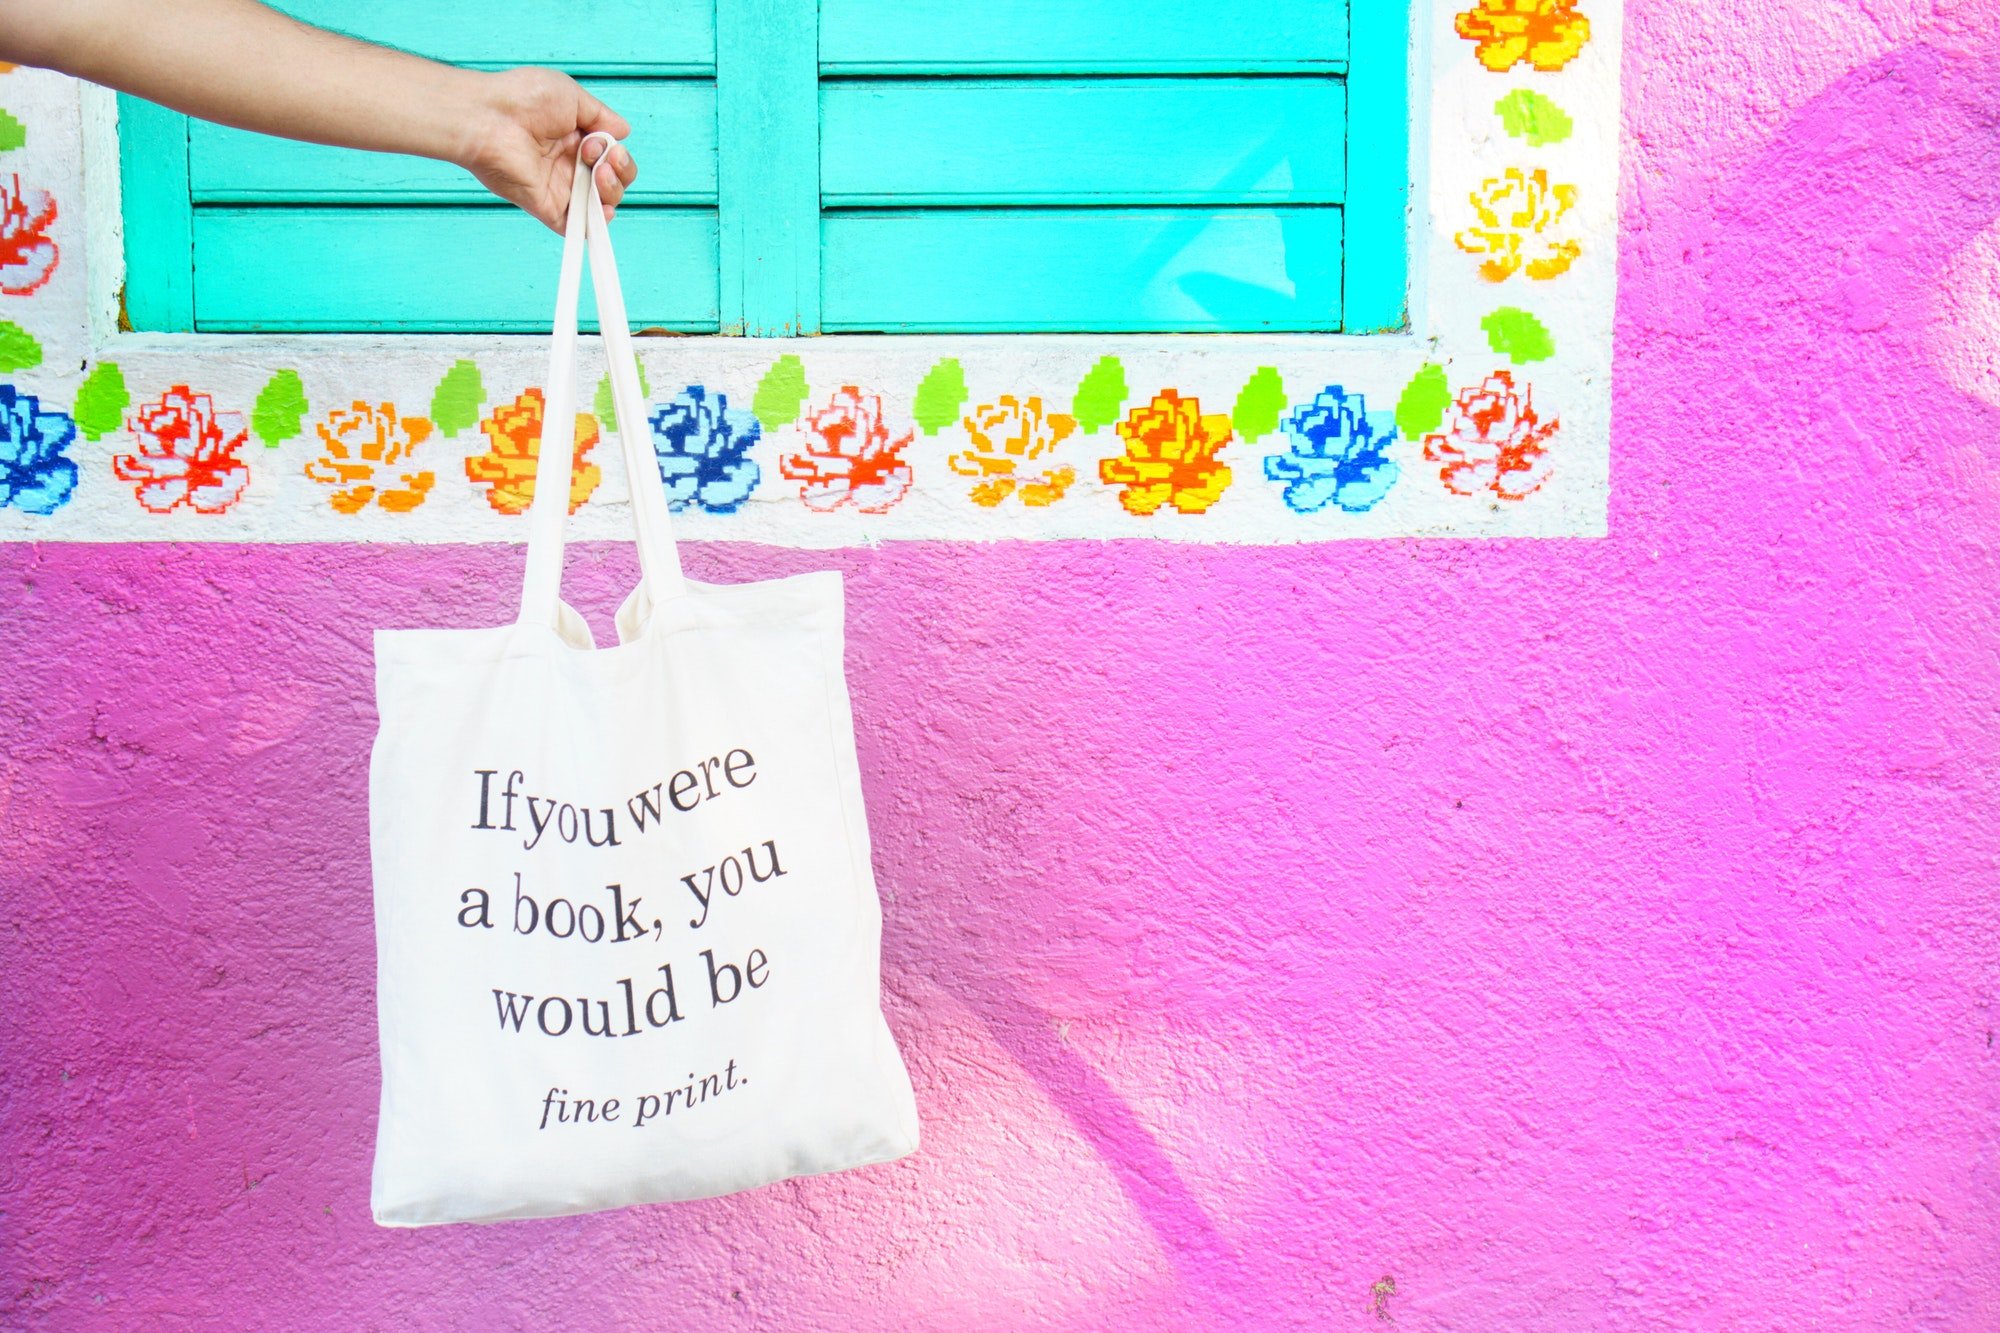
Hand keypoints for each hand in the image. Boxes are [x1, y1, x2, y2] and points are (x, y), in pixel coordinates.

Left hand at [456, 66, 637, 230]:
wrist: (489, 117)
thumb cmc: (522, 98)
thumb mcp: (572, 95)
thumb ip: (601, 115)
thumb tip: (623, 131)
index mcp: (574, 139)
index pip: (611, 156)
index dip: (616, 152)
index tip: (600, 140)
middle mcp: (568, 165)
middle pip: (612, 181)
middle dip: (621, 171)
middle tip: (603, 158)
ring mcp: (559, 188)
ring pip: (601, 204)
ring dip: (612, 191)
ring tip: (599, 174)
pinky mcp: (547, 207)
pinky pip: (577, 227)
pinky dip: (595, 226)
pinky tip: (603, 210)